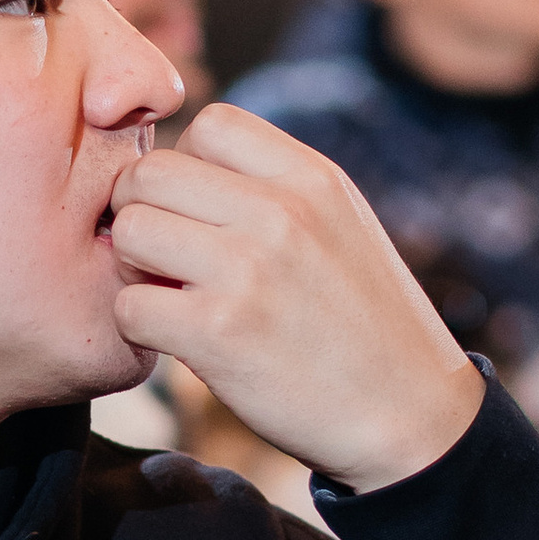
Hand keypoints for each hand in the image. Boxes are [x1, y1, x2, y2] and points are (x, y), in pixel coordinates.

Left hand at [109, 107, 482, 493]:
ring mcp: (247, 270)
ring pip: (129, 231)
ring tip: (174, 296)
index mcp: (313, 178)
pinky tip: (178, 341)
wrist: (410, 416)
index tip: (201, 211)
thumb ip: (276, 188)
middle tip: (168, 258)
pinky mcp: (218, 333)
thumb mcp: (341, 225)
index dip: (189, 165)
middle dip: (146, 213)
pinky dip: (140, 328)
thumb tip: (184, 166)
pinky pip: (129, 306)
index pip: (210, 123)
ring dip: (135, 269)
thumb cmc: (365, 324)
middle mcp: (280, 212)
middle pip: (152, 173)